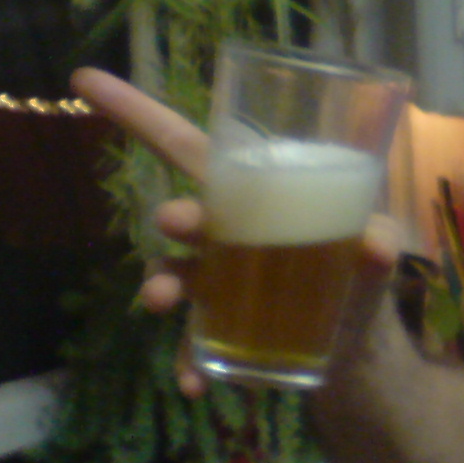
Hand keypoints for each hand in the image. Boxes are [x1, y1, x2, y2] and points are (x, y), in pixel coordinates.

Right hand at [69, 67, 401, 397]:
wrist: (358, 344)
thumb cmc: (356, 268)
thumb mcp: (375, 250)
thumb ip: (378, 241)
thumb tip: (375, 244)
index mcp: (254, 191)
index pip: (189, 144)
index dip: (139, 113)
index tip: (85, 79)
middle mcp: (224, 232)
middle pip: (184, 213)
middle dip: (176, 216)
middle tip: (173, 224)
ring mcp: (217, 283)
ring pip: (175, 276)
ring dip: (162, 287)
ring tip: (160, 303)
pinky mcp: (221, 330)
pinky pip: (194, 344)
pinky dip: (192, 363)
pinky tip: (196, 384)